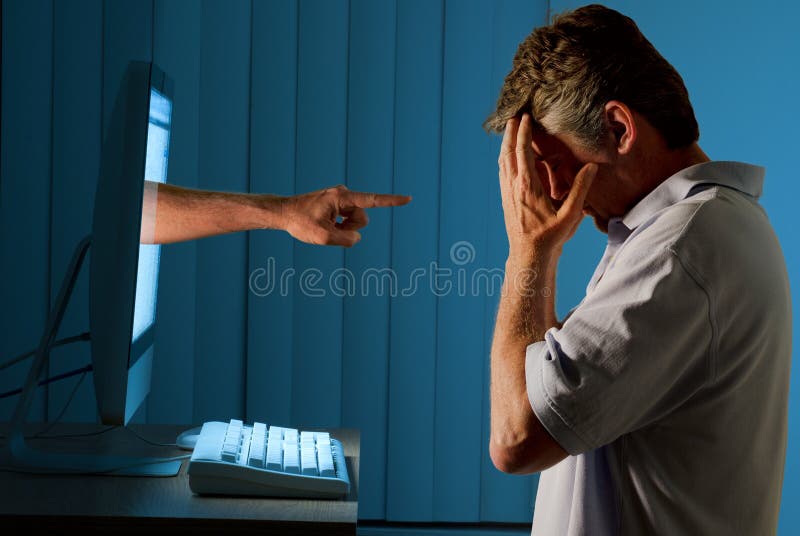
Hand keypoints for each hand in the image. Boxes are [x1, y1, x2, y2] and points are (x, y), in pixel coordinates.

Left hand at [281, 184, 410, 246]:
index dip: (392, 201)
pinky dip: (338, 226)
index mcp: (342, 197)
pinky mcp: (336, 204)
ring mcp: (340, 199)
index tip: (408, 198)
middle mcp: (343, 194)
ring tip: (325, 227)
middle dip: (350, 228)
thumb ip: (347, 240)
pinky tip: (324, 224)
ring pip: (355, 221)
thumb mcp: (323, 237)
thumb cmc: (300, 222)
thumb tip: (357, 237)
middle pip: (362, 218)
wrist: (283, 213)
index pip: (372, 200)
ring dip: (343, 229)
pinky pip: (346, 220)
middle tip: (329, 229)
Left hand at [498, 114, 596, 262]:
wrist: (528, 255)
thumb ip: (580, 189)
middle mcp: (513, 187)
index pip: (523, 152)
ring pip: (503, 162)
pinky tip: (508, 157)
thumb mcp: (571, 214)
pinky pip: (503, 172)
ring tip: (510, 130)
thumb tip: (591, 167)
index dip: (523, 132)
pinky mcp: (506, 199)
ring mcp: (507, 193)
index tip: (525, 116)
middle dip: (511, 132)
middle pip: (508, 152)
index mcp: (527, 186)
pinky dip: (505, 159)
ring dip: (506, 144)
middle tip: (514, 115)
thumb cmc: (550, 237)